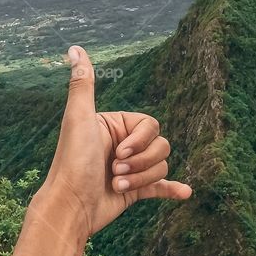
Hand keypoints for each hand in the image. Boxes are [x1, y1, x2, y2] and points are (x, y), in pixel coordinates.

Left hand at [37, 46, 190, 238]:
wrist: (70, 207)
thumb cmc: (72, 161)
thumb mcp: (79, 118)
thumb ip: (83, 83)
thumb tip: (74, 48)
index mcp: (114, 126)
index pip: (150, 125)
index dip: (140, 141)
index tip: (118, 152)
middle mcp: (122, 145)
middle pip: (160, 145)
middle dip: (141, 162)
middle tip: (114, 170)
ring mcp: (130, 169)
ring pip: (161, 166)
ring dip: (141, 178)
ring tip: (116, 185)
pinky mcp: (134, 191)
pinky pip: (161, 187)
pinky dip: (172, 189)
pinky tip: (185, 192)